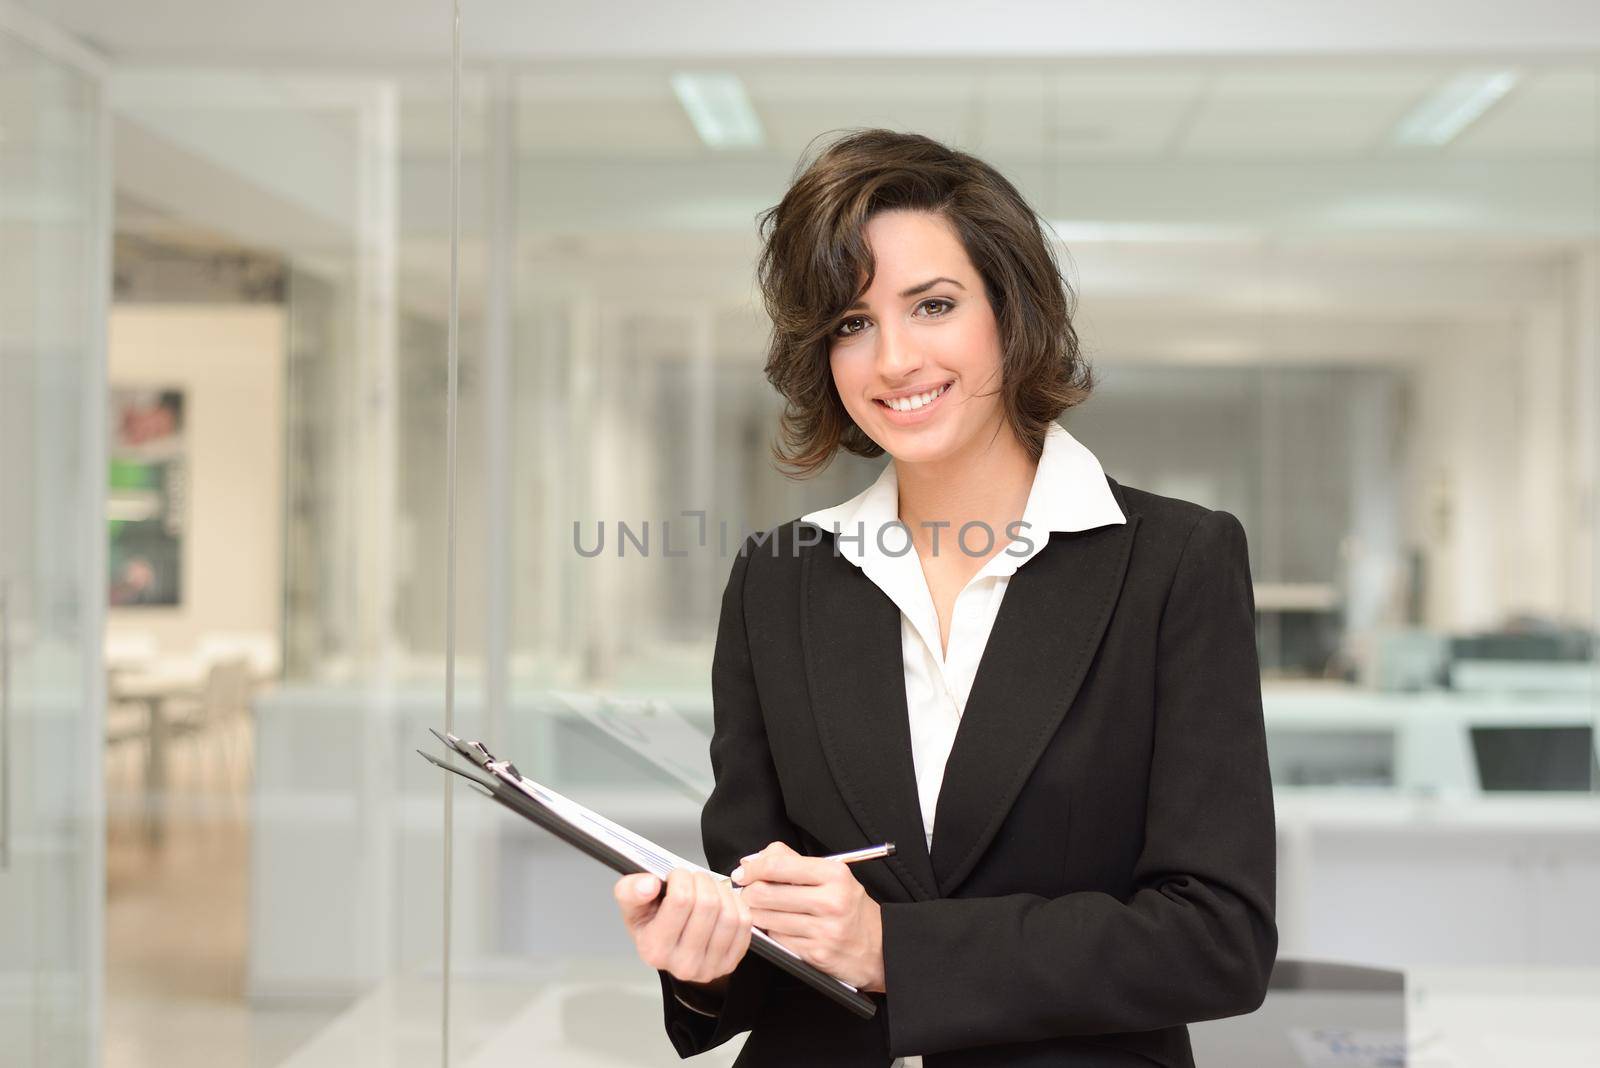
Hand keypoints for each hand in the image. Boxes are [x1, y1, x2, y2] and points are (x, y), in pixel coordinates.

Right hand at [613, 868, 752, 985]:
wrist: (672, 950)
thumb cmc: (653, 925)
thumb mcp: (632, 907)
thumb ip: (630, 891)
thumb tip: (649, 883)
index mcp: (654, 949)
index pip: (680, 900)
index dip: (681, 877)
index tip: (676, 876)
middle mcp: (683, 964)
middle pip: (707, 905)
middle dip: (702, 880)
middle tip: (695, 878)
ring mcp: (710, 967)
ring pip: (729, 914)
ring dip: (721, 890)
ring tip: (709, 887)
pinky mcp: (731, 962)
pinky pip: (744, 923)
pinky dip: (736, 904)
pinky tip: (722, 901)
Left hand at [732, 841, 884, 992]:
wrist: (879, 947)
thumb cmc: (850, 908)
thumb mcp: (832, 876)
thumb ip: (792, 862)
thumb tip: (753, 861)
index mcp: (834, 875)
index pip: (778, 865)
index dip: (753, 869)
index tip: (742, 873)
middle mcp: (831, 901)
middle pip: (766, 893)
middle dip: (749, 894)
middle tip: (748, 894)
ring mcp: (824, 930)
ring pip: (767, 918)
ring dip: (758, 914)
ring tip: (763, 910)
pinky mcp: (816, 953)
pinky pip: (778, 940)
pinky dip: (773, 933)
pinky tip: (782, 928)